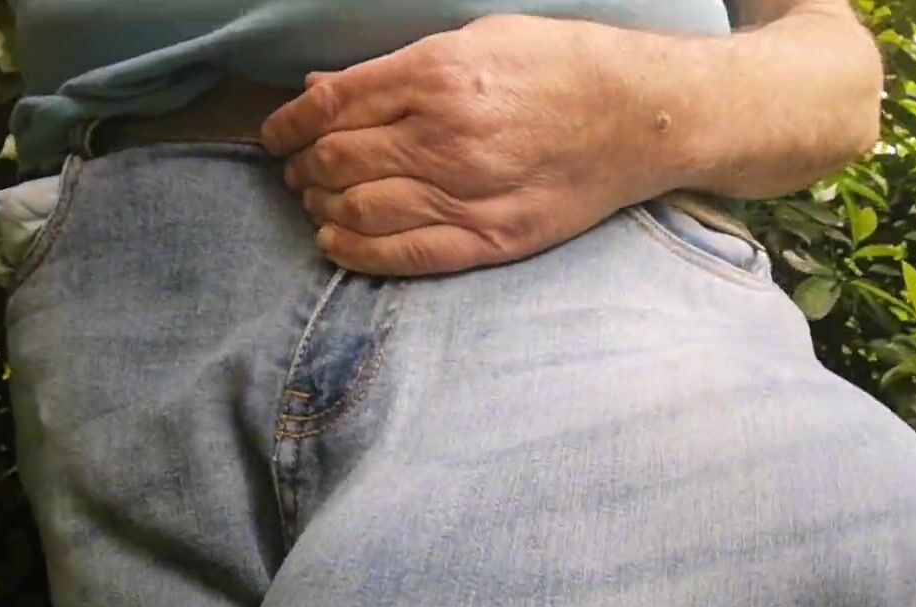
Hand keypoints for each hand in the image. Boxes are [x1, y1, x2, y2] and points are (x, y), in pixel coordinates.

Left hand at [261, 15, 684, 275]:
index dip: (290, 125)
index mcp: (438, 75)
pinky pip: (405, 255)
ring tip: (318, 202)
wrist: (638, 118)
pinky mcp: (491, 239)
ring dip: (323, 208)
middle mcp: (445, 137)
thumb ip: (399, 70)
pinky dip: (356, 252)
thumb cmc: (561, 68)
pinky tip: (336, 243)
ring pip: (360, 211)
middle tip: (301, 170)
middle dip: (305, 168)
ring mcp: (468, 194)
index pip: (332, 107)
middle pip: (338, 162)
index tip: (278, 136)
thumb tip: (325, 89)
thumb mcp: (478, 41)